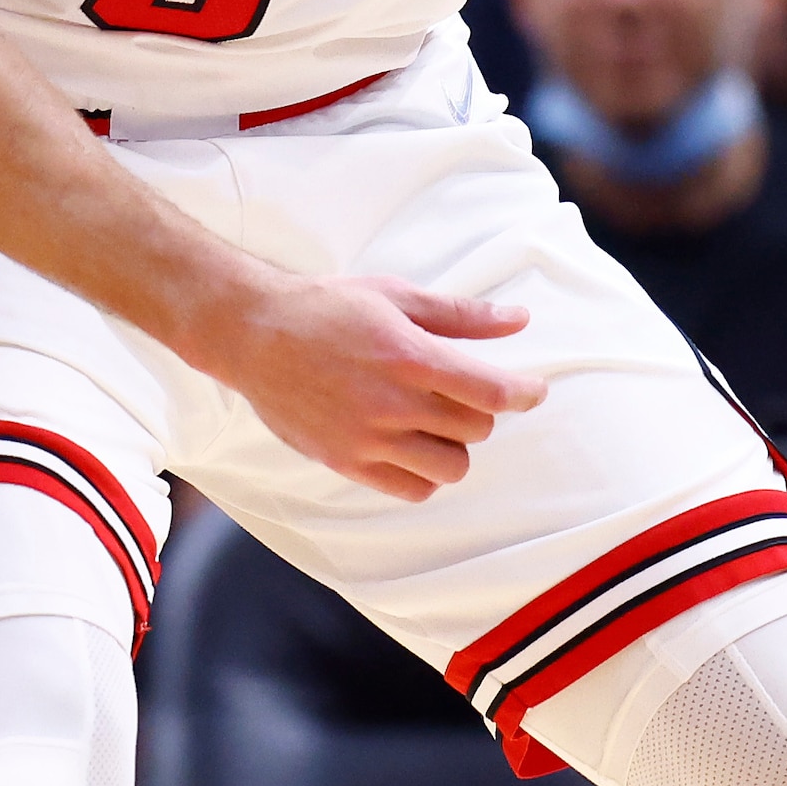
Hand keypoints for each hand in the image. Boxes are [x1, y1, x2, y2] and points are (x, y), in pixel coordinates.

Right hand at [212, 272, 542, 501]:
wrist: (254, 333)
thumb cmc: (326, 308)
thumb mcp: (396, 296)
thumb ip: (461, 314)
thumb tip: (518, 319)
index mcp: (409, 355)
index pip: (490, 391)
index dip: (523, 393)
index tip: (532, 390)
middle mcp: (392, 402)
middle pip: (475, 429)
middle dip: (479, 411)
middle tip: (459, 392)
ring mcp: (367, 437)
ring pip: (450, 467)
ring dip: (455, 446)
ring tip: (434, 423)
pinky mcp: (345, 461)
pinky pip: (411, 489)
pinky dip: (425, 474)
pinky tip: (412, 447)